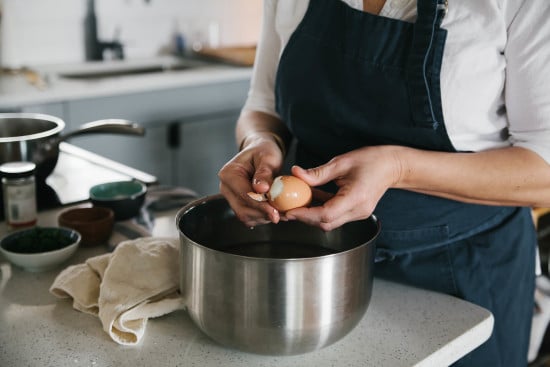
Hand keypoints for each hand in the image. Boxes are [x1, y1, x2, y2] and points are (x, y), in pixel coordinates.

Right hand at [218, 134, 284, 226]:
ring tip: (281, 213)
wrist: (260, 152)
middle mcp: (226, 188)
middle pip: (242, 209)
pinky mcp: (238, 204)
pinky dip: (263, 217)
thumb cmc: (263, 151)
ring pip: (246, 216)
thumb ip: (264, 173)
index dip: (260, 205)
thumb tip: (262, 189)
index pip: (243, 194)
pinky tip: (275, 212)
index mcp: (229, 174)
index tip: (275, 211)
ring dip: (264, 217)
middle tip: (282, 215)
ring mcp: (231, 197)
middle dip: (262, 214)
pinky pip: (249, 217)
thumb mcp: (267, 157)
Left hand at [286, 146, 402, 230]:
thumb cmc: (371, 160)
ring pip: (329, 222)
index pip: (326, 214)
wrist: (393, 166)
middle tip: (286, 208)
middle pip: (326, 223)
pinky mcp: (356, 212)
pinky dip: (321, 209)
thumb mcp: (342, 162)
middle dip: (304, 218)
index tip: (290, 210)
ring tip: (295, 202)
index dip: (305, 215)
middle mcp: (358, 210)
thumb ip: (318, 172)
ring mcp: (358, 213)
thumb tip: (296, 173)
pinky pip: (335, 215)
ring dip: (312, 214)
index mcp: (356, 198)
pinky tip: (311, 198)